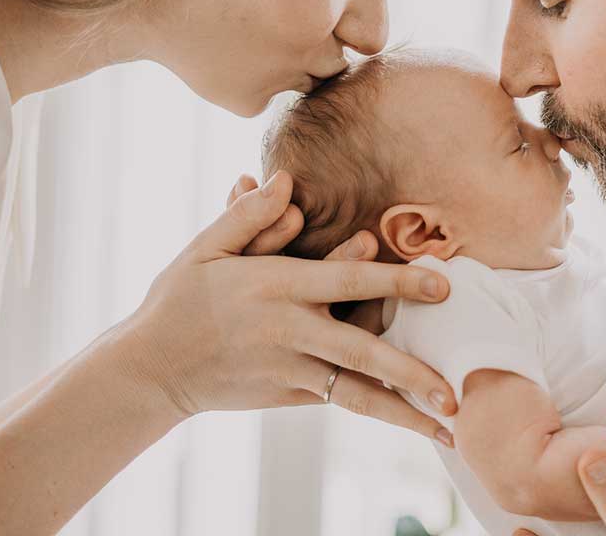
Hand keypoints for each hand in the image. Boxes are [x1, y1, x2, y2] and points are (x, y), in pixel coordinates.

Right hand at [119, 171, 457, 444]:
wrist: (151, 368)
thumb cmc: (180, 298)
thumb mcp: (205, 248)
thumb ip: (248, 216)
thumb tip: (284, 181)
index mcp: (275, 287)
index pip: (346, 282)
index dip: (395, 282)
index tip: (440, 283)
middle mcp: (288, 332)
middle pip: (360, 349)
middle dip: (411, 366)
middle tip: (454, 382)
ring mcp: (289, 370)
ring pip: (355, 392)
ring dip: (405, 409)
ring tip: (450, 424)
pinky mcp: (288, 396)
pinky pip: (340, 398)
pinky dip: (379, 408)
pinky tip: (416, 420)